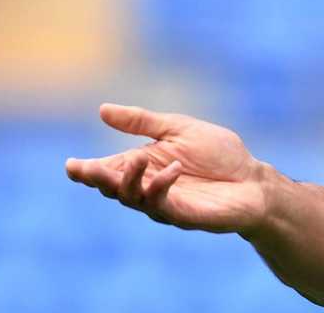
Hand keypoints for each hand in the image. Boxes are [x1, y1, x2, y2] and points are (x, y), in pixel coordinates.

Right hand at [65, 103, 268, 233]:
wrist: (253, 179)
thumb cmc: (219, 154)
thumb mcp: (179, 128)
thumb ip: (142, 122)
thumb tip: (102, 110)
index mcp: (144, 165)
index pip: (108, 169)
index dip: (87, 170)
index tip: (70, 165)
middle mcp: (147, 187)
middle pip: (112, 187)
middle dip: (97, 178)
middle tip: (86, 169)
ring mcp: (163, 204)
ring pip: (132, 199)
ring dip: (129, 180)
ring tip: (137, 159)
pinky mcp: (182, 215)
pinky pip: (161, 204)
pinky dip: (162, 185)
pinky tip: (174, 169)